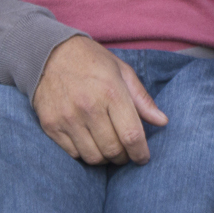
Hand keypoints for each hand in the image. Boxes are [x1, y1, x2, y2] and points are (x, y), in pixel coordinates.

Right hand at [31, 35, 167, 164]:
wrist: (51, 54)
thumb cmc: (93, 62)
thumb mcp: (123, 72)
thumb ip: (142, 99)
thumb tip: (163, 121)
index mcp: (112, 92)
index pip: (131, 134)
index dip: (140, 152)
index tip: (143, 157)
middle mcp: (89, 107)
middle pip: (113, 149)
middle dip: (124, 157)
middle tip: (126, 153)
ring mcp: (68, 118)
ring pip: (93, 156)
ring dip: (105, 158)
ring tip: (109, 149)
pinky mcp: (51, 125)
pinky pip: (73, 154)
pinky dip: (85, 153)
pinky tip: (90, 143)